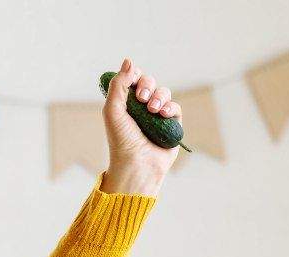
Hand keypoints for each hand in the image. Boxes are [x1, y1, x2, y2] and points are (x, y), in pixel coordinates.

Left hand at [101, 57, 178, 195]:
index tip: (133, 81)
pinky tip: (164, 114)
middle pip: (149, 83)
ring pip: (164, 93)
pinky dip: (171, 107)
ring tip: (153, 110)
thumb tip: (129, 60)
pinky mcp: (171, 124)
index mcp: (124, 104)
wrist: (136, 163)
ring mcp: (156, 116)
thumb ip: (118, 85)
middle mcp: (140, 108)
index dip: (135, 76)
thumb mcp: (113, 110)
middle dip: (147, 86)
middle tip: (142, 98)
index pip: (133, 80)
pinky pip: (175, 107)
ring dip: (159, 97)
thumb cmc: (121, 140)